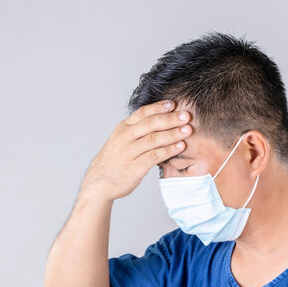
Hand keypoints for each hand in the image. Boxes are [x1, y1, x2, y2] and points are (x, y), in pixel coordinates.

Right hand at [78, 100, 192, 200]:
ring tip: (188, 130)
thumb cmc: (115, 160)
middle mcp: (125, 137)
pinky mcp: (135, 167)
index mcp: (123, 128)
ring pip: (154, 139)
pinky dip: (169, 150)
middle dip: (170, 118)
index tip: (173, 104)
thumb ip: (138, 130)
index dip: (158, 107)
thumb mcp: (121, 140)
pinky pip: (154, 155)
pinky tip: (180, 146)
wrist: (99, 182)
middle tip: (186, 115)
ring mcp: (129, 152)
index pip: (142, 113)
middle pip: (150, 123)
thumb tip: (161, 120)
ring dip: (173, 133)